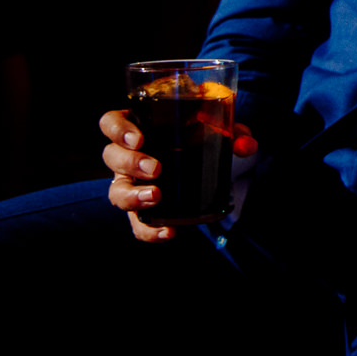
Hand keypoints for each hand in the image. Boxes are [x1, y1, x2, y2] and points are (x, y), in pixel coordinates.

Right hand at [99, 109, 257, 241]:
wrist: (205, 156)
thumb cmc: (201, 131)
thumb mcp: (217, 124)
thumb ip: (233, 130)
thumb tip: (246, 146)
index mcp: (138, 126)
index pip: (111, 123)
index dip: (118, 130)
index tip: (139, 139)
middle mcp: (128, 155)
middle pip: (111, 157)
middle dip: (130, 164)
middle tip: (156, 168)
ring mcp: (131, 183)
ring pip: (116, 191)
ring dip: (133, 196)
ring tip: (156, 196)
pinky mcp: (143, 208)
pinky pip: (137, 224)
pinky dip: (149, 230)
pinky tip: (169, 232)